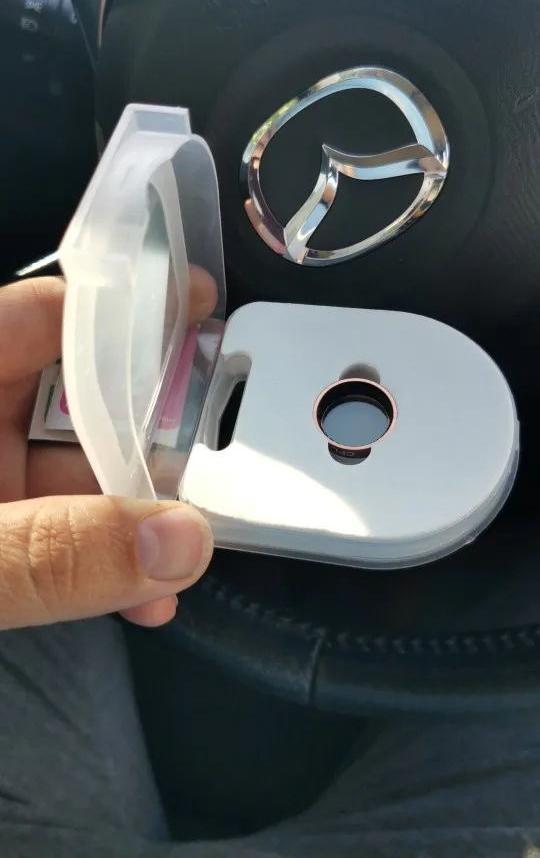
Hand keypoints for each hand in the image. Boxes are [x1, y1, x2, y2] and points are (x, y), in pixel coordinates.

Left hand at [0, 274, 215, 630]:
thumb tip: (179, 540)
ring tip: (187, 547)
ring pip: (79, 474)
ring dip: (137, 515)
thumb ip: (51, 553)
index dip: (122, 308)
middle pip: (78, 400)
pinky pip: (61, 534)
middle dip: (149, 437)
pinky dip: (104, 561)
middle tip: (214, 462)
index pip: (40, 317)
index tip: (197, 307)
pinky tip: (142, 592)